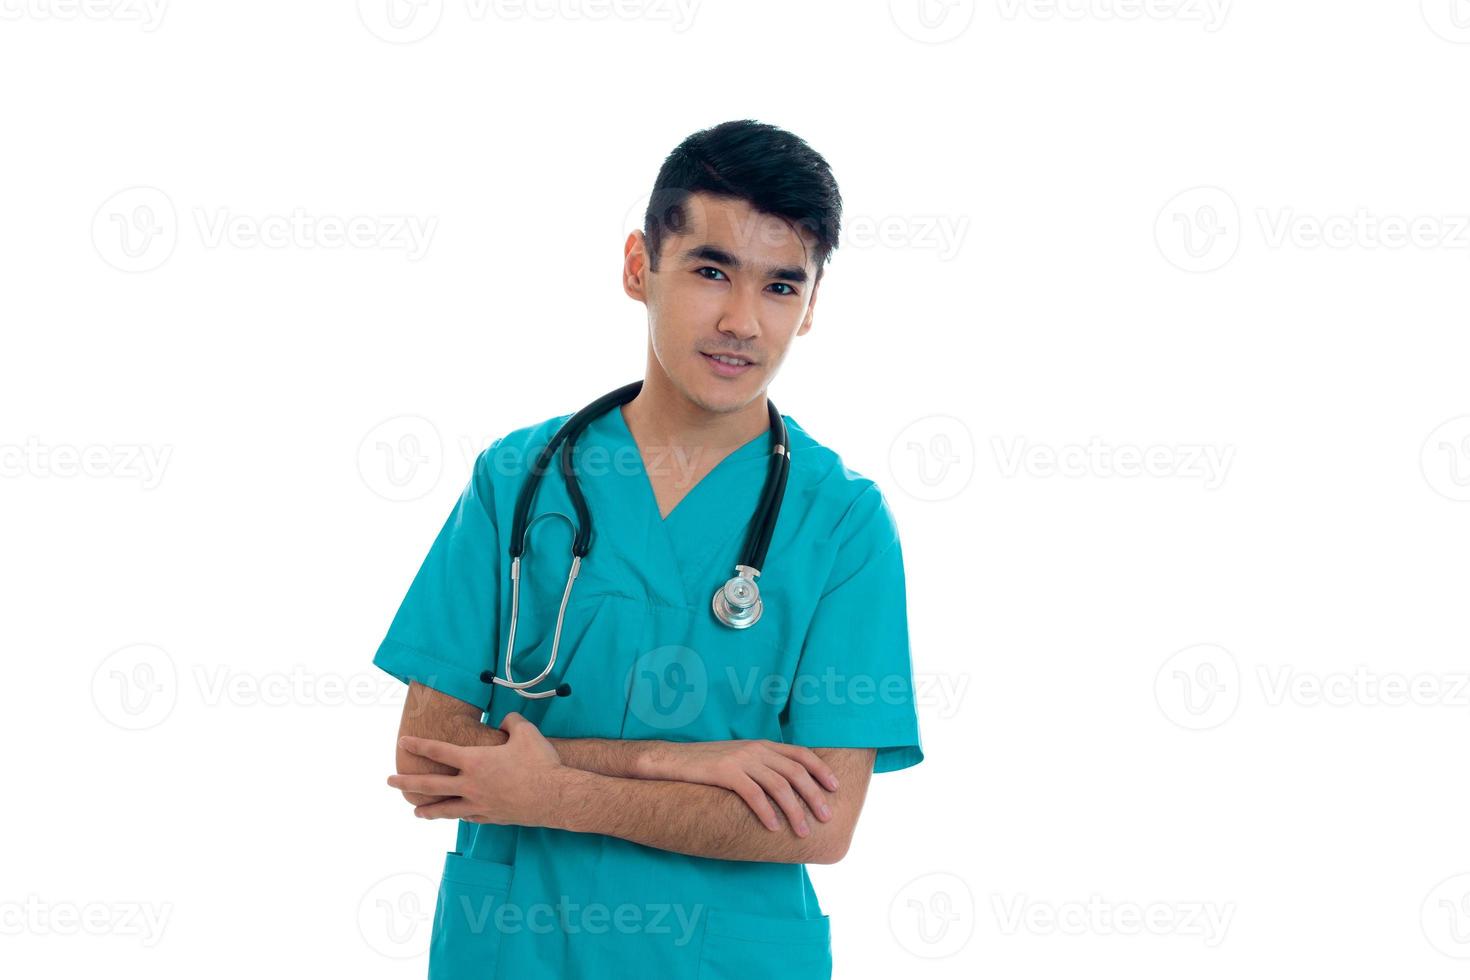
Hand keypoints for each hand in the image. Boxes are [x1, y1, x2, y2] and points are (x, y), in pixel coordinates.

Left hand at [387, 712, 562, 824]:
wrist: (555, 797)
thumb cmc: (540, 763)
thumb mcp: (526, 732)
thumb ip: (511, 722)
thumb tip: (505, 720)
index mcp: (475, 761)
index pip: (439, 751)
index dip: (419, 745)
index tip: (402, 742)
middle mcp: (471, 785)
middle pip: (431, 784)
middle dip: (408, 781)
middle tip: (389, 781)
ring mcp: (479, 804)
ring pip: (445, 809)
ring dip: (428, 810)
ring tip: (414, 811)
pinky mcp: (490, 817)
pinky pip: (467, 817)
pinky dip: (457, 815)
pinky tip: (453, 816)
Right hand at [636, 740, 838, 835]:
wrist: (674, 760)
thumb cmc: (708, 766)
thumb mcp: (741, 759)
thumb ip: (763, 767)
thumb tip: (787, 788)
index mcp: (762, 745)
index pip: (800, 754)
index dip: (820, 770)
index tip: (835, 788)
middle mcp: (756, 749)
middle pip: (795, 772)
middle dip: (814, 795)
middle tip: (826, 816)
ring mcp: (741, 759)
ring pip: (778, 785)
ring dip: (794, 810)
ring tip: (803, 831)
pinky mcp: (725, 772)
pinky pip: (753, 793)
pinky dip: (766, 812)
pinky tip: (774, 827)